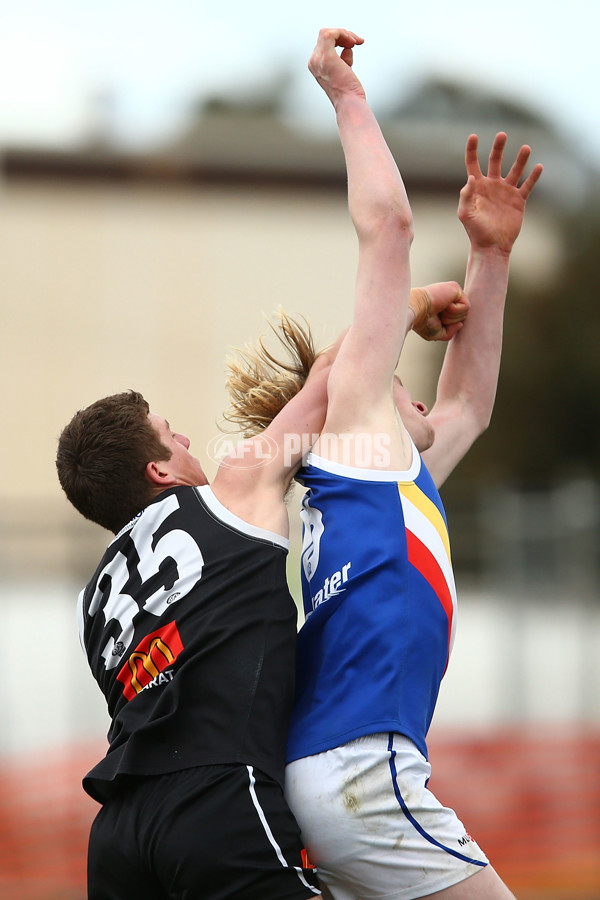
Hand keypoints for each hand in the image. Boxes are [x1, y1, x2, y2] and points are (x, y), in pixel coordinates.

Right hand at [308, 28, 364, 106]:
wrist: (349, 102)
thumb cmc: (349, 92)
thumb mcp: (344, 71)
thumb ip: (343, 58)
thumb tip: (348, 48)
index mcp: (316, 65)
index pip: (324, 43)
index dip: (340, 40)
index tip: (354, 44)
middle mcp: (314, 61)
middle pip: (325, 35)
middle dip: (343, 35)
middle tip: (357, 41)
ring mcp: (318, 59)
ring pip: (328, 32)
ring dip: (345, 34)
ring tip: (356, 42)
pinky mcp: (326, 56)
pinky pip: (331, 34)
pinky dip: (344, 33)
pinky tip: (353, 42)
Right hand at [410, 281, 468, 341]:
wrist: (416, 311)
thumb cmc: (422, 322)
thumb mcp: (437, 334)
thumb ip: (451, 331)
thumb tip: (461, 324)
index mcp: (443, 307)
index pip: (457, 320)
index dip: (449, 325)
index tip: (435, 321)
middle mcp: (448, 298)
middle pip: (463, 317)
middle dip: (451, 322)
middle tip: (437, 316)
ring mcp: (452, 292)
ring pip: (465, 313)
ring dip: (452, 317)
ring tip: (440, 310)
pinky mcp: (456, 288)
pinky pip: (466, 306)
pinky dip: (455, 311)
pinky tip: (444, 306)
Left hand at [457, 133, 542, 254]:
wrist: (492, 246)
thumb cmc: (475, 232)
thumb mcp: (465, 214)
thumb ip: (466, 196)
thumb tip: (471, 178)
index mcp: (477, 187)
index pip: (473, 163)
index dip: (472, 150)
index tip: (474, 136)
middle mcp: (492, 185)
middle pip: (495, 161)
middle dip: (498, 147)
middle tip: (502, 135)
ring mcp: (506, 192)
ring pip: (515, 170)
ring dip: (520, 159)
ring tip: (526, 148)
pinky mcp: (518, 200)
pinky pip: (527, 185)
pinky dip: (533, 177)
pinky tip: (538, 167)